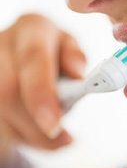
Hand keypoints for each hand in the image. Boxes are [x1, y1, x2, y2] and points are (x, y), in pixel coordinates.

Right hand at [0, 14, 85, 149]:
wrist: (25, 51)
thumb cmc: (53, 52)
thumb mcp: (69, 48)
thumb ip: (75, 58)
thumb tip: (77, 74)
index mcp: (32, 29)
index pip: (34, 60)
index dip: (42, 94)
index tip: (55, 125)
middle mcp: (4, 44)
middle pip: (7, 91)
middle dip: (32, 124)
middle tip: (58, 137)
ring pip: (0, 110)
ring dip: (28, 133)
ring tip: (54, 137)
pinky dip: (19, 133)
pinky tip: (35, 133)